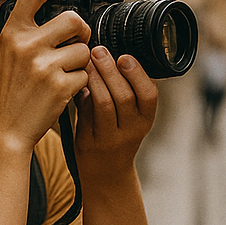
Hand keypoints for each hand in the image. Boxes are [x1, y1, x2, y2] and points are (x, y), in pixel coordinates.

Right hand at [0, 0, 92, 150]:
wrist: (4, 131)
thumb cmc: (3, 95)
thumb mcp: (0, 57)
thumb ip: (19, 35)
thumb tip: (42, 13)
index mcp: (11, 35)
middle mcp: (27, 46)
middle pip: (73, 20)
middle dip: (81, 31)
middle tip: (76, 42)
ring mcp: (45, 66)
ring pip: (83, 50)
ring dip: (80, 62)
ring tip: (63, 74)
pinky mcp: (61, 86)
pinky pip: (85, 75)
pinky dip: (79, 84)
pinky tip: (63, 92)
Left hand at [72, 47, 158, 178]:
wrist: (106, 174)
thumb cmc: (116, 136)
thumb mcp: (129, 118)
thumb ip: (121, 91)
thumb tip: (106, 54)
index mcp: (145, 120)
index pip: (149, 95)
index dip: (137, 74)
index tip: (124, 56)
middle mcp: (132, 131)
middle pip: (124, 96)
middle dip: (110, 70)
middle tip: (98, 50)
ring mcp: (110, 139)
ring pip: (104, 104)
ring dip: (94, 79)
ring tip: (86, 62)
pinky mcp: (89, 143)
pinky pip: (84, 114)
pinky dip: (81, 94)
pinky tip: (76, 81)